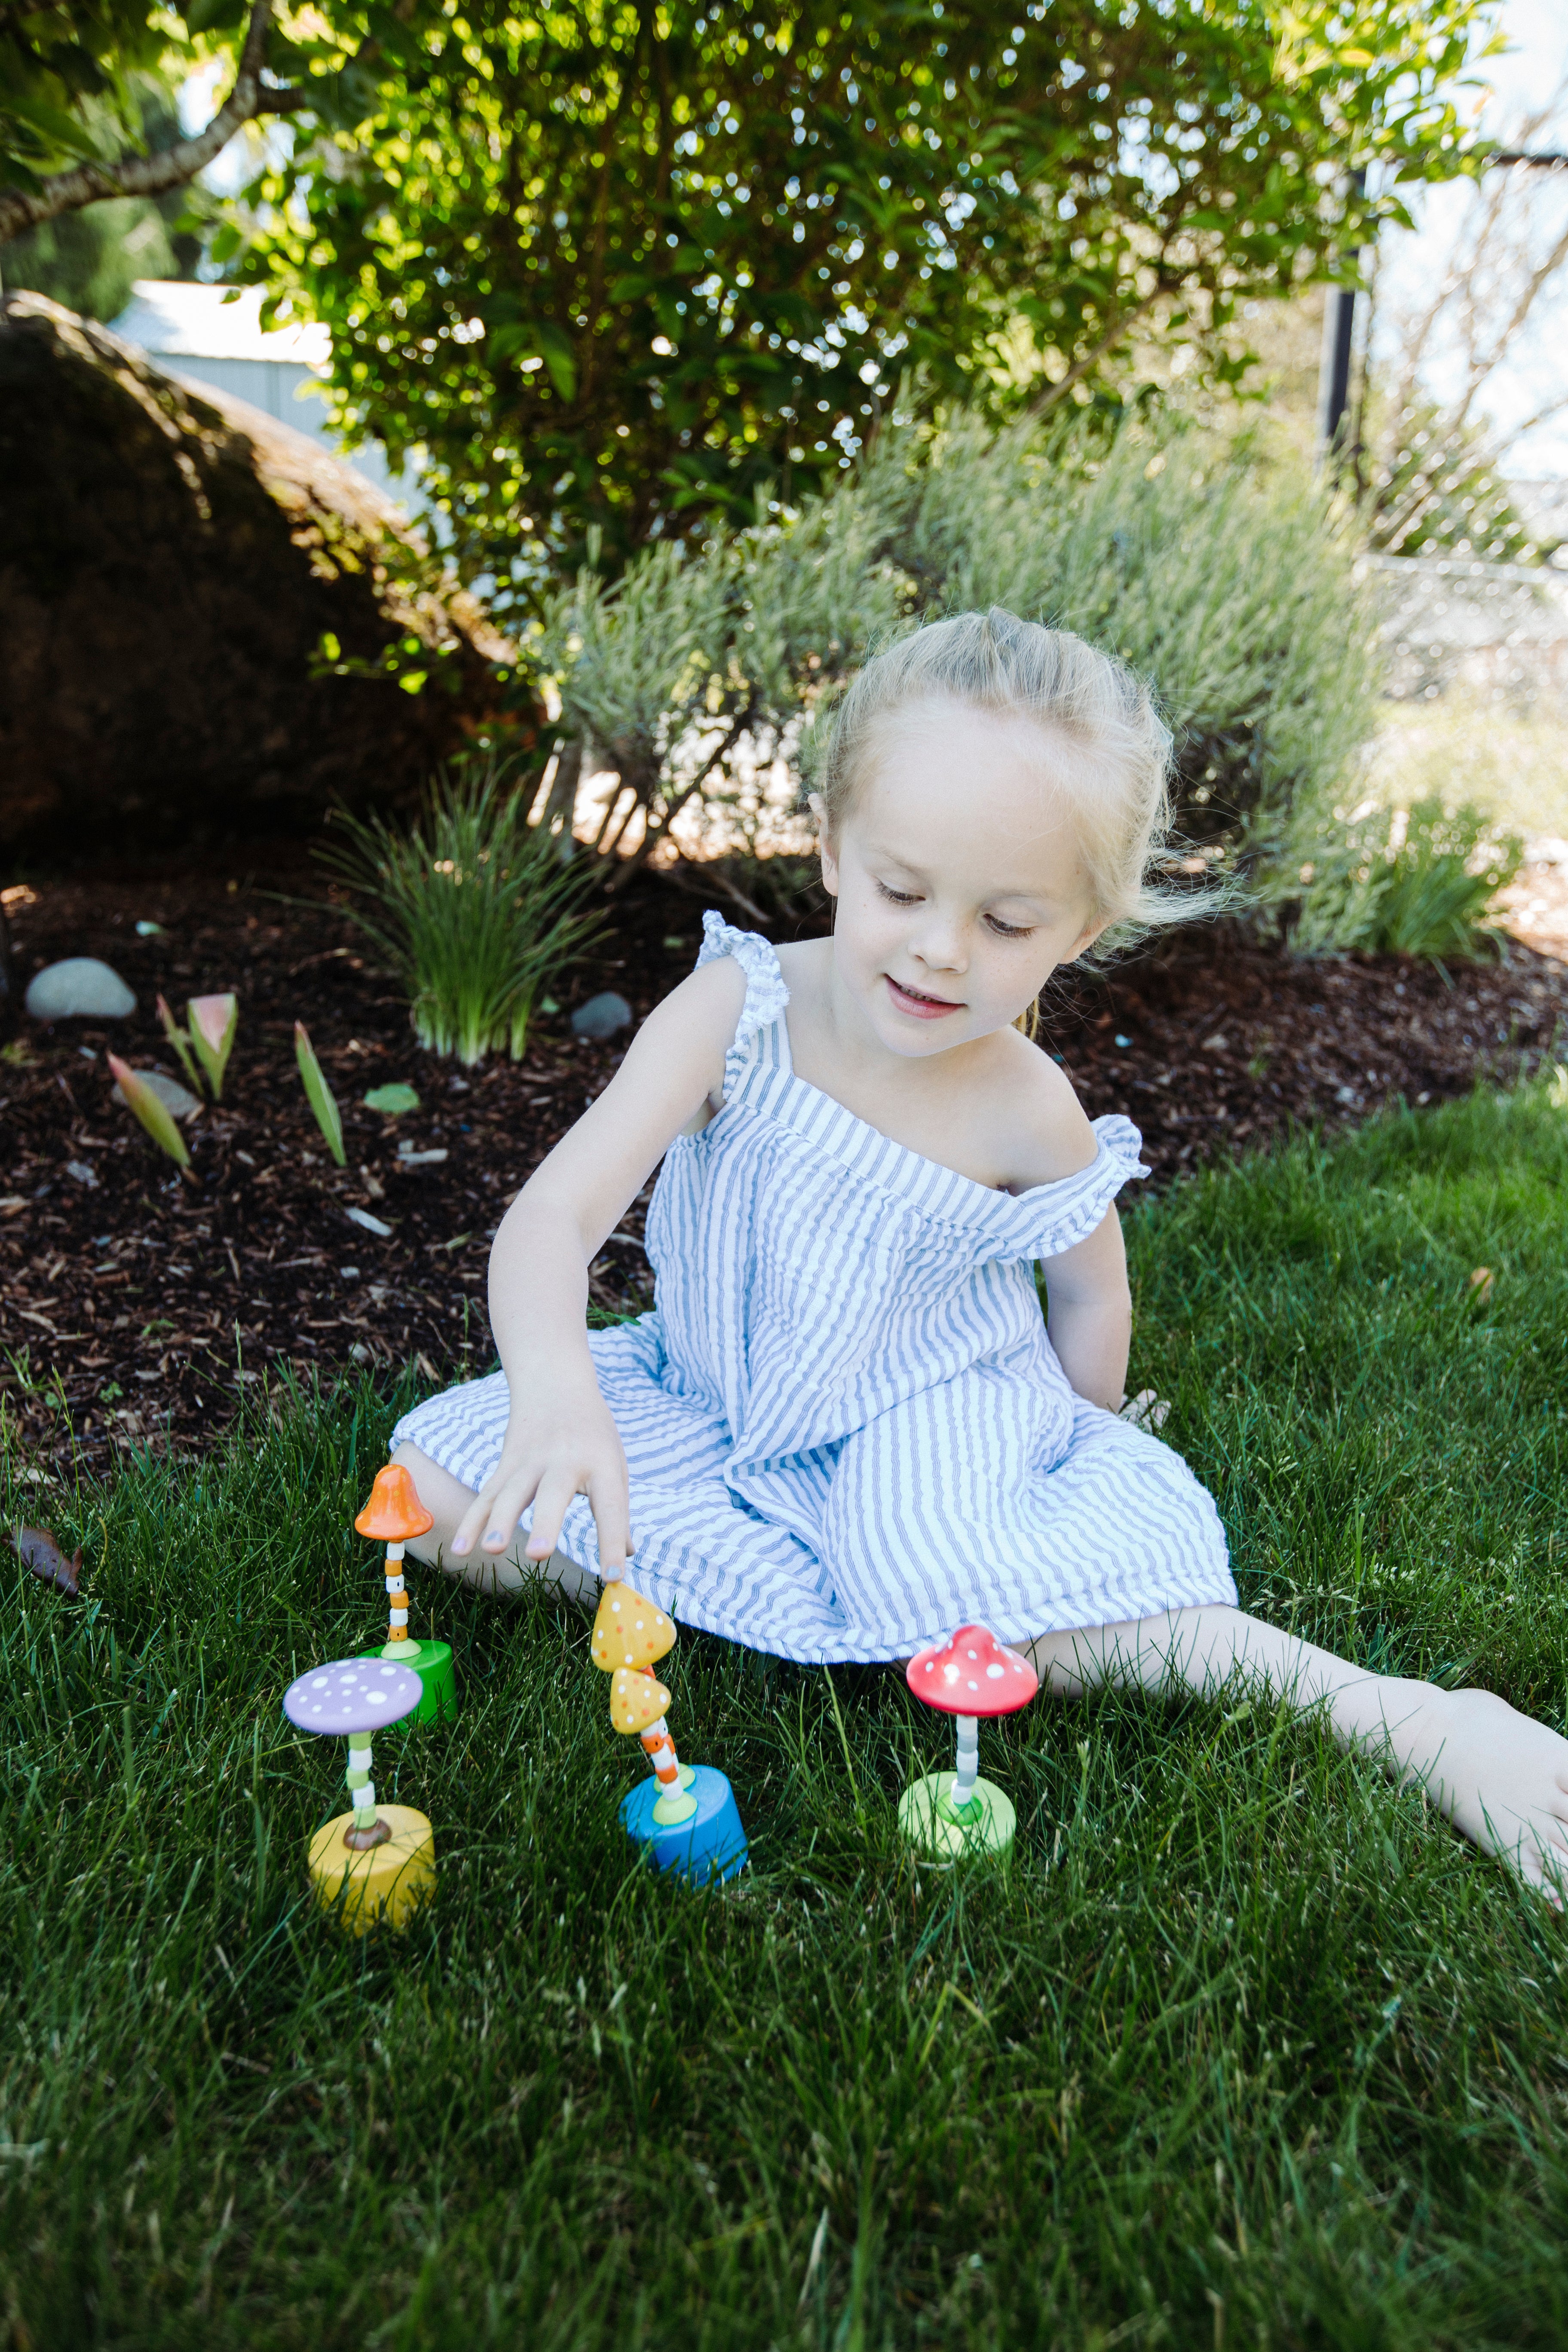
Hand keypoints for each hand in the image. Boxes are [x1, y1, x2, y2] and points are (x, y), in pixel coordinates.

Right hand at [451, 1377, 632, 1574]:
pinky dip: (472, 1521)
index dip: (612, 1540)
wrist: (556, 1384)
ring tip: (492, 1549)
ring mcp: (531, 1461)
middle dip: (545, 1523)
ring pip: (511, 1492)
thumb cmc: (593, 1434)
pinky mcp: (506, 1463)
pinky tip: (461, 1549)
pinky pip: (486, 1495)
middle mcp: (565, 1461)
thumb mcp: (615, 1463)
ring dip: (500, 1521)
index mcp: (601, 1464)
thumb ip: (617, 1509)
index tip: (615, 1574)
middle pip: (553, 1494)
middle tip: (540, 1553)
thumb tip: (628, 1554)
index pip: (610, 1505)